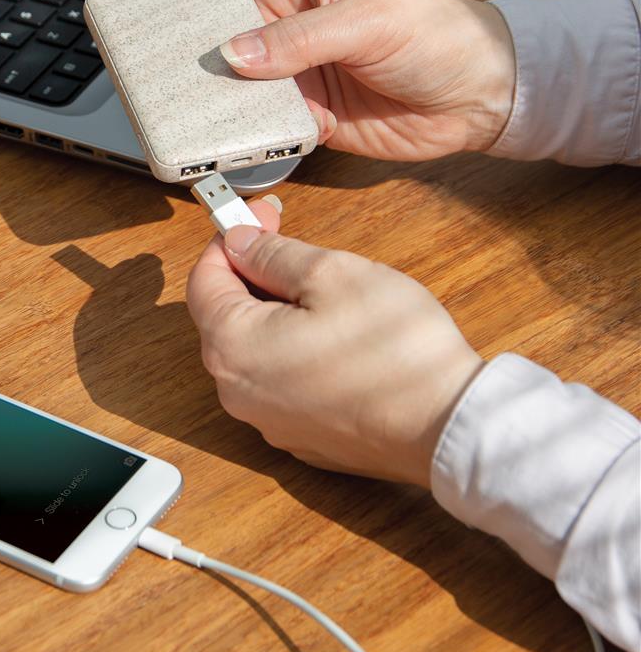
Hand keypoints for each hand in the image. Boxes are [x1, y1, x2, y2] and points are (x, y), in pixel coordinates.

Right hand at [102, 0, 515, 160]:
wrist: (478, 98)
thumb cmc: (438, 34)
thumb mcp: (371, 19)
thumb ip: (301, 36)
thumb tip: (237, 55)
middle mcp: (280, 16)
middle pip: (202, 15)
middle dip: (164, 29)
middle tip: (129, 49)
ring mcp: (285, 66)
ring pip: (219, 74)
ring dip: (196, 89)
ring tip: (167, 102)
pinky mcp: (297, 110)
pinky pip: (250, 120)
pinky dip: (233, 131)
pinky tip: (225, 138)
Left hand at [187, 200, 483, 485]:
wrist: (449, 429)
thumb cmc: (395, 351)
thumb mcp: (330, 273)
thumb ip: (272, 254)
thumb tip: (239, 242)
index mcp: (233, 347)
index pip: (203, 279)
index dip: (230, 238)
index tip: (261, 216)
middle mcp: (237, 391)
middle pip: (223, 314)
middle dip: (251, 271)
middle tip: (287, 241)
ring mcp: (268, 419)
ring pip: (253, 347)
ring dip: (273, 309)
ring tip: (318, 287)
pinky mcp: (300, 435)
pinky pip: (279, 379)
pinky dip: (292, 347)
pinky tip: (333, 333)